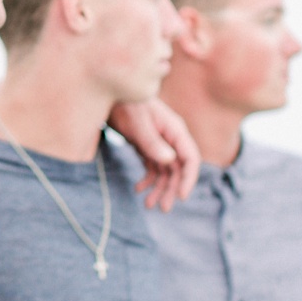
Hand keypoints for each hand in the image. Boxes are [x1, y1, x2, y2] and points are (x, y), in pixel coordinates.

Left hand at [107, 97, 200, 211]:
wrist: (111, 90)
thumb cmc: (126, 102)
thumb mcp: (138, 122)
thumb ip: (152, 141)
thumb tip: (170, 161)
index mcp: (175, 130)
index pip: (190, 158)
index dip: (189, 179)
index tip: (182, 197)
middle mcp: (170, 138)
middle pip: (178, 169)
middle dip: (172, 189)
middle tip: (163, 209)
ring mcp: (159, 142)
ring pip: (165, 171)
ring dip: (159, 188)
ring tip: (148, 205)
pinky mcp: (146, 145)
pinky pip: (152, 166)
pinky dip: (147, 179)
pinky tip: (137, 188)